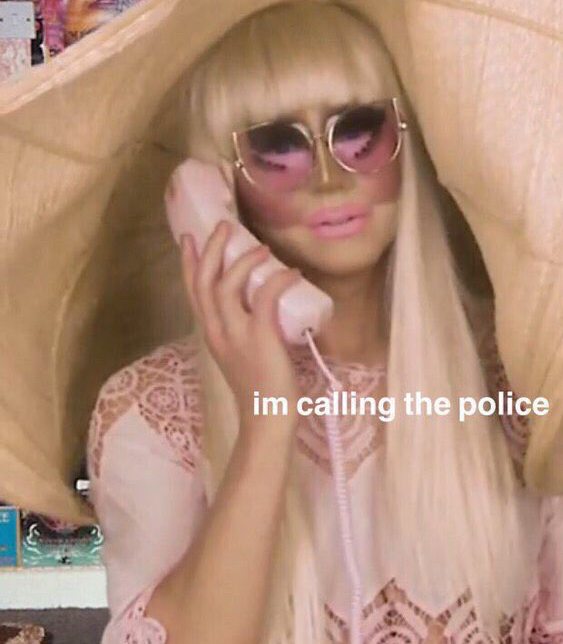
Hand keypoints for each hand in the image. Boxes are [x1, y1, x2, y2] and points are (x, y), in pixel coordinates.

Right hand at [180, 221, 302, 428]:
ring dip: (243, 261)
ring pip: (226, 286)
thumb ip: (242, 328)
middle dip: (211, 250)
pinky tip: (292, 273)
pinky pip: (265, 298)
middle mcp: (216, 331)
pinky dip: (278, 281)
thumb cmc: (258, 387)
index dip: (190, 263)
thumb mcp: (240, 352)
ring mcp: (236, 334)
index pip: (193, 292)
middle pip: (204, 282)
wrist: (266, 418)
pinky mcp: (260, 338)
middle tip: (223, 225)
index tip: (190, 238)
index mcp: (211, 333)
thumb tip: (261, 302)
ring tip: (261, 247)